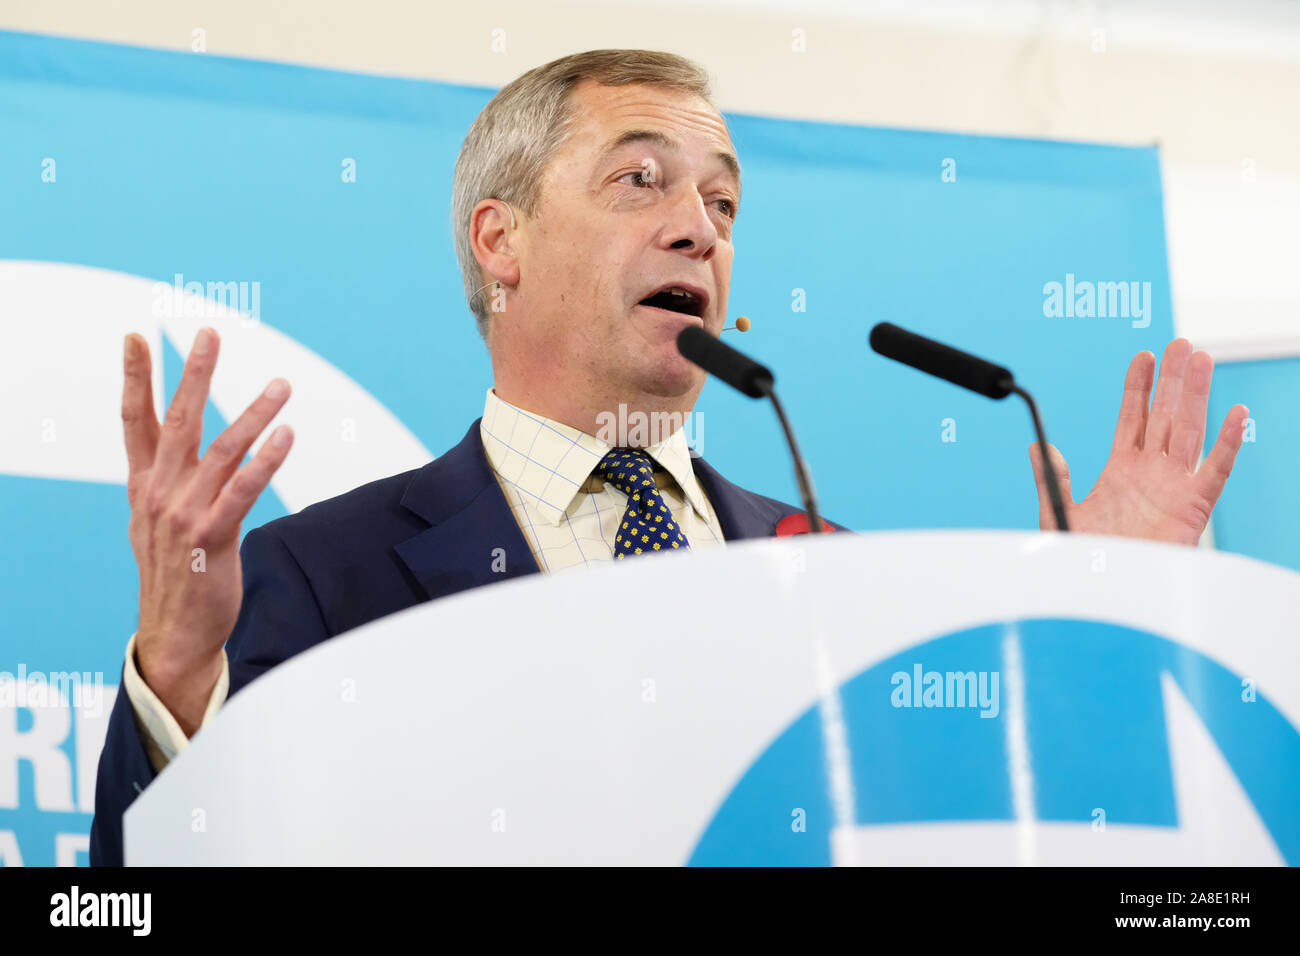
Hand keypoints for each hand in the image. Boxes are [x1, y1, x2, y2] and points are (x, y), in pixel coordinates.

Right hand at [122, 327, 292, 734]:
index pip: (136, 421)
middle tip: (209, 333)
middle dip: (194, 374)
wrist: (174, 632)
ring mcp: (185, 513)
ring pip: (223, 449)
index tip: (137, 337)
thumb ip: (161, 481)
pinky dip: (267, 460)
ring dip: (255, 413)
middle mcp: (161, 493)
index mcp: (144, 485)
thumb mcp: (153, 521)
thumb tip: (168, 450)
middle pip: (179, 421)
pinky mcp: (214, 536)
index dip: (137, 378)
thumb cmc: (172, 571)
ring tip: (281, 385)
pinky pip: (244, 489)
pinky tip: (287, 435)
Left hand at [1029, 338, 1247, 545]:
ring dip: (1198, 396)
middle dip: (1173, 380)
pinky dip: (1227, 443)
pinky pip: (1214, 470)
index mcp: (1123, 471)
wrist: (1106, 592)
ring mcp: (1175, 487)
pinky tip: (1235, 414)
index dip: (1138, 387)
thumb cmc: (1088, 559)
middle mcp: (1152, 473)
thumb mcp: (1060, 513)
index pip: (1134, 418)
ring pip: (1190, 431)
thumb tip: (1038, 446)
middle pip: (1167, 415)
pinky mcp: (1194, 508)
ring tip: (1202, 360)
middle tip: (1180, 343)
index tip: (1143, 356)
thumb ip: (1052, 478)